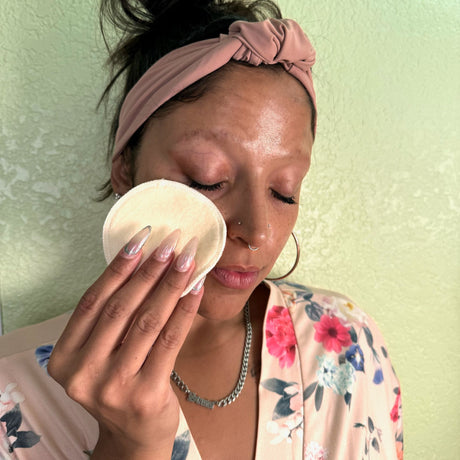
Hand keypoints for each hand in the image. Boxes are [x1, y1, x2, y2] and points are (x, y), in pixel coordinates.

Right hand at [48, 227, 202, 458]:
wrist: (134, 434)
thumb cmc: (119, 383)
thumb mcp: (101, 353)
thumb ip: (111, 317)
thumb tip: (144, 260)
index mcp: (65, 357)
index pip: (93, 300)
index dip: (118, 266)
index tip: (141, 238)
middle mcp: (82, 373)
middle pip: (121, 307)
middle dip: (150, 270)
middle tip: (172, 242)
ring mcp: (113, 386)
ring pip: (147, 321)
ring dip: (171, 284)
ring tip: (188, 259)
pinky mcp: (145, 394)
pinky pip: (169, 340)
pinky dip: (184, 310)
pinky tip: (196, 288)